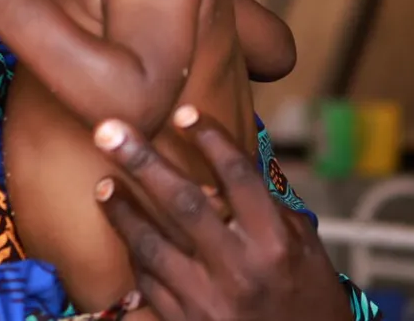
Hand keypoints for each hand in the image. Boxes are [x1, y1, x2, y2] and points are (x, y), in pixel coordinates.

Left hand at [93, 109, 353, 320]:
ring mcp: (208, 299)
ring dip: (122, 211)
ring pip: (153, 245)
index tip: (183, 112)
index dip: (210, 140)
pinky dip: (134, 252)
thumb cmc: (310, 304)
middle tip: (108, 130)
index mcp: (275, 244)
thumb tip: (230, 166)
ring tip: (103, 182)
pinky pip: (149, 280)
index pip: (238, 178)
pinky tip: (123, 228)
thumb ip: (271, 210)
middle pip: (184, 203)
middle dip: (143, 162)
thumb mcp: (307, 252)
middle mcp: (240, 268)